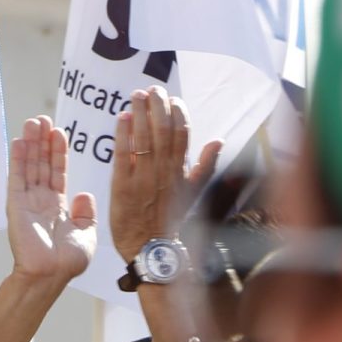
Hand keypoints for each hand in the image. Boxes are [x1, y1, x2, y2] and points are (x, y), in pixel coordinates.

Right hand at [6, 115, 96, 286]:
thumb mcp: (86, 235)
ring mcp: (27, 202)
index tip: (59, 132)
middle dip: (42, 141)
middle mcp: (40, 201)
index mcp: (57, 207)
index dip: (58, 152)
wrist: (51, 275)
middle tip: (43, 119)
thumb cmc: (67, 262)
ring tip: (32, 122)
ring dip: (30, 144)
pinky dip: (17, 159)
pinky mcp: (16, 205)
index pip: (58, 172)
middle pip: (41, 164)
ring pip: (29, 166)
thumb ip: (87, 214)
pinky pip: (16, 178)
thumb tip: (85, 195)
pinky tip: (19, 142)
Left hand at [108, 87, 219, 263]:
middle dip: (158, 107)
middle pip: (163, 132)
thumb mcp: (192, 194)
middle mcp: (164, 173)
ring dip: (141, 114)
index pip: (182, 136)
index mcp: (180, 173)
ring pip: (145, 139)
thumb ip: (203, 167)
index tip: (173, 99)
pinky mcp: (123, 187)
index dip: (178, 114)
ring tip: (136, 95)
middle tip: (152, 89)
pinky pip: (124, 155)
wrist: (153, 252)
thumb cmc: (170, 224)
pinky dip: (124, 134)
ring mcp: (144, 179)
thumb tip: (218, 141)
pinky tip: (122, 117)